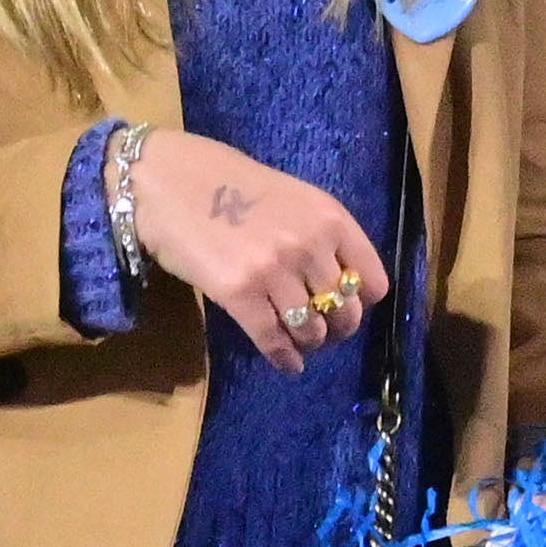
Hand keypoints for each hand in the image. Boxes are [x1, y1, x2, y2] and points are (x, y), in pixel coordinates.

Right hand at [120, 128, 395, 372]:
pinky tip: (287, 364)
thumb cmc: (232, 185)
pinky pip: (272, 339)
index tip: (351, 307)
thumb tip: (340, 280)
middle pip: (345, 310)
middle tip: (327, 333)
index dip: (363, 302)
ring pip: (311, 329)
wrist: (173, 182)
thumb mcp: (295, 199)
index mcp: (332, 218)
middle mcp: (310, 245)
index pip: (372, 280)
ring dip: (309, 343)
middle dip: (339, 329)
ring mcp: (274, 271)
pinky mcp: (238, 293)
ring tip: (303, 344)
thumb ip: (321, 235)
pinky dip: (283, 358)